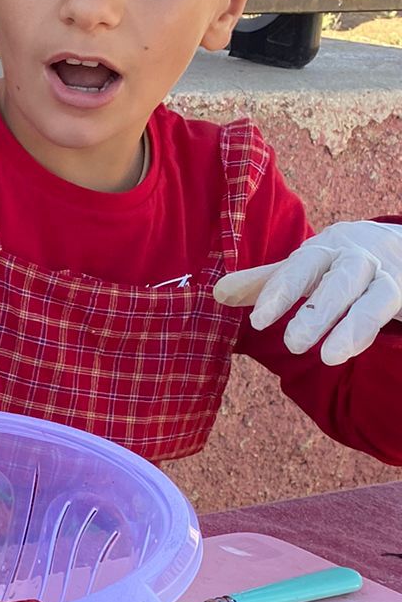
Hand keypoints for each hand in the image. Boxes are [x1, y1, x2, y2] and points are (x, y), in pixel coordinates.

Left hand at [214, 220, 401, 365]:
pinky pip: (397, 311)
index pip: (300, 269)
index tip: (258, 321)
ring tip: (331, 357)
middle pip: (340, 283)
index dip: (279, 292)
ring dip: (356, 328)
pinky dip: (381, 330)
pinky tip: (361, 348)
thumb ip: (266, 283)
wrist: (400, 243)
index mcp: (326, 250)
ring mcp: (391, 276)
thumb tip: (217, 293)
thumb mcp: (305, 267)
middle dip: (318, 312)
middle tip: (293, 344)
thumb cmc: (341, 261)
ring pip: (376, 301)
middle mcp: (360, 259)